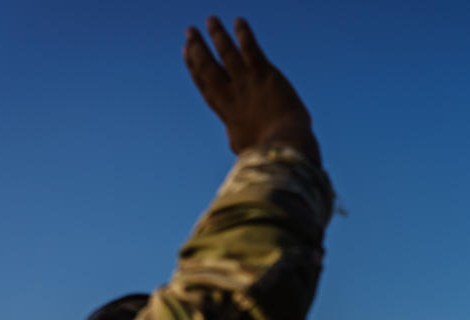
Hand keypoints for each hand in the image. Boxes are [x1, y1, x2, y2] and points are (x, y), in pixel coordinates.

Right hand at [183, 17, 320, 165]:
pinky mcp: (264, 74)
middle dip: (198, 47)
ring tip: (211, 20)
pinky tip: (239, 21)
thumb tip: (232, 138)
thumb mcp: (243, 146)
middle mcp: (231, 93)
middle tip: (190, 31)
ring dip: (218, 35)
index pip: (205, 83)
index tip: (185, 52)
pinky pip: (251, 49)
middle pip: (209, 65)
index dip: (193, 66)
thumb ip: (236, 136)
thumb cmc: (267, 150)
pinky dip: (244, 34)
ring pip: (227, 53)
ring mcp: (246, 82)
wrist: (284, 144)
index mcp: (226, 111)